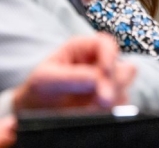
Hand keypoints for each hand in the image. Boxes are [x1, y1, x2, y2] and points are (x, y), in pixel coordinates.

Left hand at [12, 33, 134, 110]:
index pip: (106, 44)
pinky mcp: (109, 101)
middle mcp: (98, 63)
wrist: (35, 113)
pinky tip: (92, 114)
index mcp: (83, 48)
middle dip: (114, 84)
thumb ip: (71, 77)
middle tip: (100, 99)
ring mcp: (106, 83)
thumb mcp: (46, 79)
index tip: (105, 74)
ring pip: (124, 88)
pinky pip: (121, 105)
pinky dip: (110, 111)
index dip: (110, 57)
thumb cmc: (38, 90)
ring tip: (90, 108)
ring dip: (112, 99)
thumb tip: (98, 79)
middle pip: (123, 67)